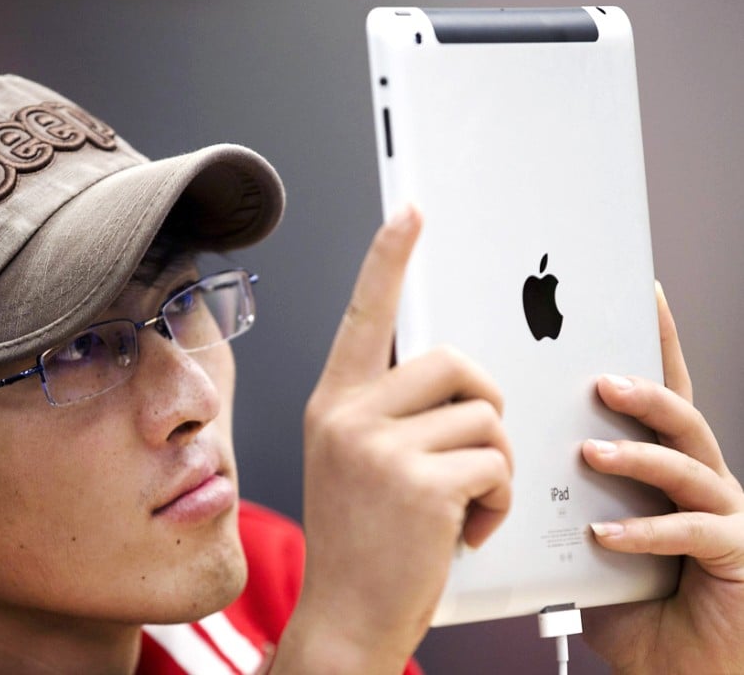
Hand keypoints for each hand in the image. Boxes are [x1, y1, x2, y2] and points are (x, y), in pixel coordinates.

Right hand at [272, 209, 512, 672]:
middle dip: (484, 405)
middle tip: (473, 448)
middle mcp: (349, 416)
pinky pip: (495, 462)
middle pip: (455, 363)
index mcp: (334, 404)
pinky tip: (466, 528)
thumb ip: (388, 413)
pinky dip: (496, 500)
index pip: (365, 315)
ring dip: (492, 464)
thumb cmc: (360, 542)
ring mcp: (380, 448)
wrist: (345, 616)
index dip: (389, 259)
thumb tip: (455, 381)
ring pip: (485, 416)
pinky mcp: (419, 484)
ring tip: (461, 503)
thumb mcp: (354, 463)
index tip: (410, 212)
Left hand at [581, 283, 743, 673]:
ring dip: (637, 454)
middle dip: (643, 390)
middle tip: (600, 378)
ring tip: (590, 451)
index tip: (640, 295)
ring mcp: (726, 513)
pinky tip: (608, 534)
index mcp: (665, 466)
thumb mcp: (585, 537)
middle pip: (681, 416)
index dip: (655, 344)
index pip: (660, 394)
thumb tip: (502, 455)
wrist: (675, 670)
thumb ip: (561, 495)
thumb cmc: (632, 601)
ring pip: (688, 463)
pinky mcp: (739, 553)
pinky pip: (694, 531)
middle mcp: (703, 479)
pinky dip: (647, 530)